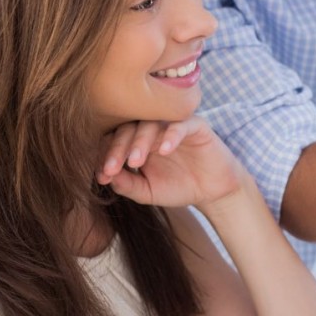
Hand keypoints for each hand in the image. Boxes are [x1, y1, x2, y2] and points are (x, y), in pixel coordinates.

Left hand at [96, 117, 246, 210]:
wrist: (213, 192)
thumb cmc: (179, 188)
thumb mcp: (148, 192)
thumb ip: (127, 185)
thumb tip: (105, 177)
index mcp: (137, 142)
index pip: (115, 139)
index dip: (105, 155)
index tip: (101, 176)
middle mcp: (153, 129)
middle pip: (129, 128)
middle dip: (118, 148)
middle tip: (112, 168)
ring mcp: (173, 125)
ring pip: (151, 123)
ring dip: (140, 142)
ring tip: (136, 162)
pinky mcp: (196, 126)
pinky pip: (181, 125)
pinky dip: (171, 135)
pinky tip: (164, 151)